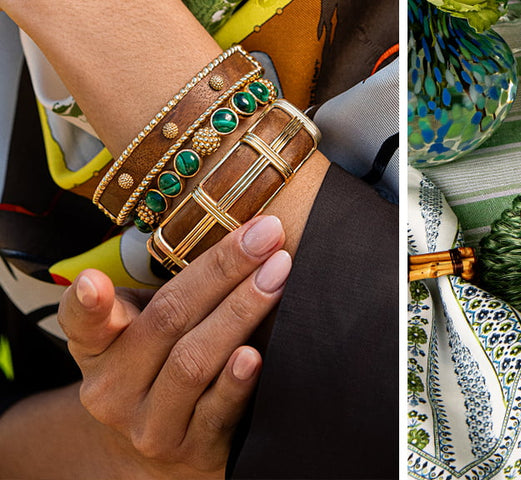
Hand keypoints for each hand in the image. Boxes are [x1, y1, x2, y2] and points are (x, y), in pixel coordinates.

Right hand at [57, 215, 290, 476]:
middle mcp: (114, 389)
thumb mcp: (146, 324)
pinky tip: (256, 353)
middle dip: (223, 270)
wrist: (169, 447)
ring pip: (193, 362)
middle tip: (267, 234)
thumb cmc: (166, 360)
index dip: (86, 303)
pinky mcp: (191, 452)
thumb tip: (234, 226)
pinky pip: (215, 412)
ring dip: (242, 310)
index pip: (83, 322)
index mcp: (99, 348)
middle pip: (167, 320)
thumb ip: (163, 282)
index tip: (93, 280)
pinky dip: (236, 381)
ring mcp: (151, 425)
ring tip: (279, 272)